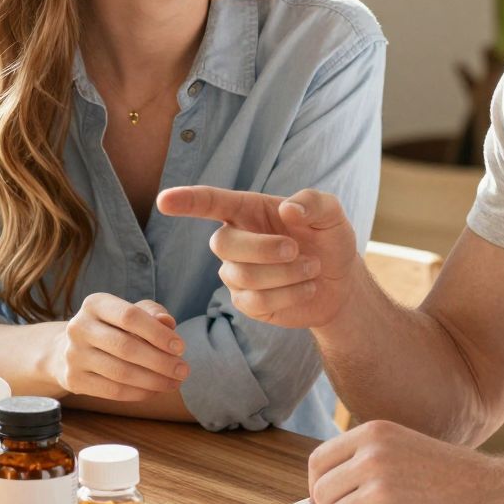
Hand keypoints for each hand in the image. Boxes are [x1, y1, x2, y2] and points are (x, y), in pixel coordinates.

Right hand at [52, 295, 186, 402]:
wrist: (71, 350)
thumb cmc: (112, 328)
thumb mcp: (131, 312)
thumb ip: (152, 313)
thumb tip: (167, 322)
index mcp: (94, 304)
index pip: (130, 317)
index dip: (158, 333)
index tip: (181, 348)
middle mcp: (79, 328)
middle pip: (126, 347)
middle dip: (160, 361)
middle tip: (183, 371)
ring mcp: (73, 355)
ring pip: (121, 372)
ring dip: (154, 381)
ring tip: (174, 383)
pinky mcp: (73, 380)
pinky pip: (112, 391)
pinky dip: (139, 393)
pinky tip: (155, 391)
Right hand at [157, 184, 357, 329]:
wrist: (340, 280)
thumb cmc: (329, 239)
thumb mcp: (331, 214)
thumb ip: (314, 203)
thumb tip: (287, 209)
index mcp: (248, 210)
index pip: (210, 202)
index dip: (186, 201)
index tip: (164, 201)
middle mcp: (235, 240)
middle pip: (223, 243)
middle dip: (263, 248)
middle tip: (297, 249)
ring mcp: (236, 273)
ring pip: (243, 276)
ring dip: (286, 273)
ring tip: (312, 268)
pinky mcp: (246, 302)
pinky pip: (255, 301)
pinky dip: (289, 294)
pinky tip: (307, 286)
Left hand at [308, 420, 503, 503]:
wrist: (498, 495)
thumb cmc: (453, 477)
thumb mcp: (405, 447)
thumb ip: (366, 458)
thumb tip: (320, 490)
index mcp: (373, 434)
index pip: (319, 462)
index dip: (320, 486)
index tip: (331, 500)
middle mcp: (371, 458)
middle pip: (323, 495)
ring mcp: (379, 490)